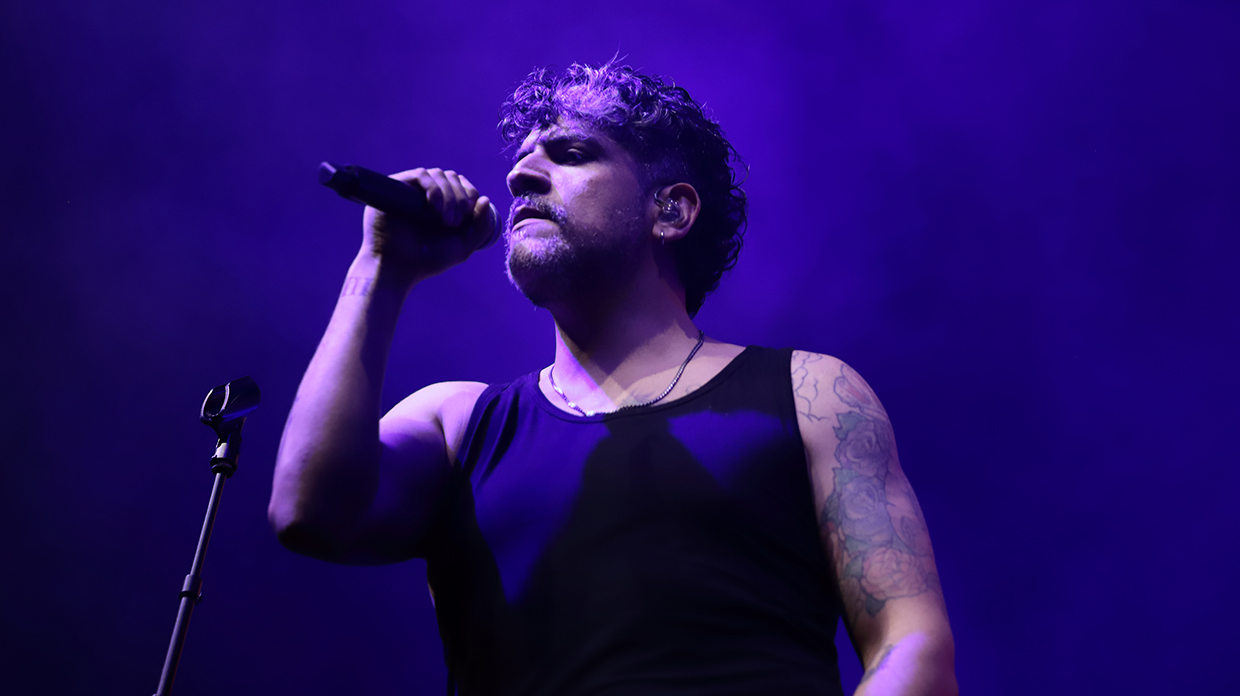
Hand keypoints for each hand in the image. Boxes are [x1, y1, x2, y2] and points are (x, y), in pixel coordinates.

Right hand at [358, 168, 496, 285]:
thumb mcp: (463, 246)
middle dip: (460, 196)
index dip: (470, 193)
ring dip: (449, 194)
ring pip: (438, 174)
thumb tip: (485, 199)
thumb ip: (481, 226)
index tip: (469, 215)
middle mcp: (426, 195)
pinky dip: (433, 188)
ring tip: (445, 220)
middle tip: (454, 222)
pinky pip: (420, 174)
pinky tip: (434, 206)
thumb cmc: (428, 260)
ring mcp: (411, 190)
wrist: (398, 268)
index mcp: (443, 205)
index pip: (461, 184)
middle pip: (451, 177)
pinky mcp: (396, 187)